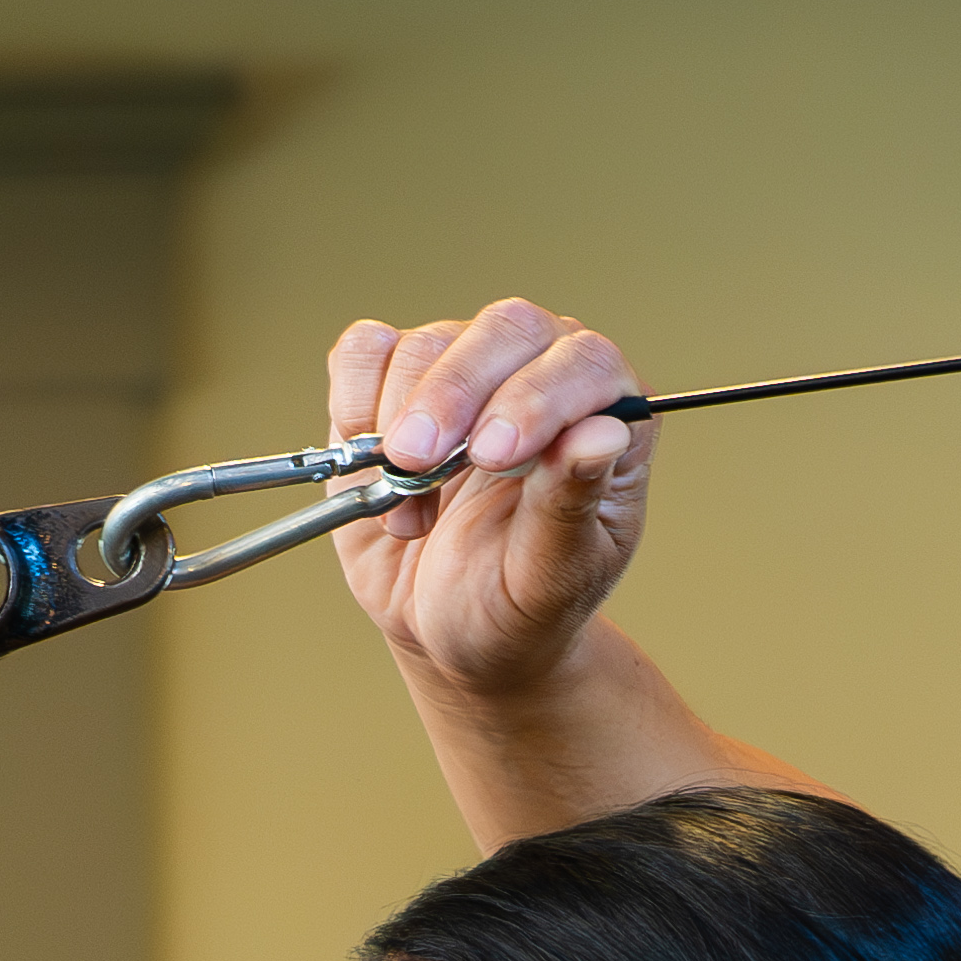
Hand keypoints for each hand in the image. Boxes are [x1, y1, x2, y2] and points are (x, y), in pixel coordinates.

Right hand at [323, 298, 651, 709]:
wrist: (453, 631)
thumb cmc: (518, 607)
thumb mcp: (551, 578)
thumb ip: (572, 505)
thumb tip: (604, 432)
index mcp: (605, 416)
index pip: (585, 364)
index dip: (536, 398)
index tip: (492, 456)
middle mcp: (542, 374)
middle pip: (505, 330)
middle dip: (455, 394)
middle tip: (417, 462)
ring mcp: (469, 369)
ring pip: (429, 343)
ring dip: (402, 423)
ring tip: (410, 507)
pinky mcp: (397, 379)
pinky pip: (366, 351)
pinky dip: (355, 405)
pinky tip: (374, 468)